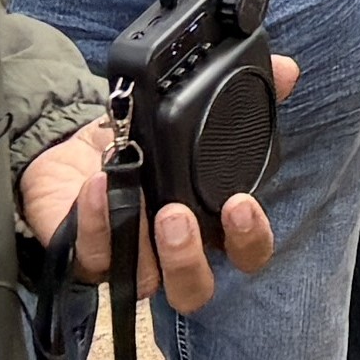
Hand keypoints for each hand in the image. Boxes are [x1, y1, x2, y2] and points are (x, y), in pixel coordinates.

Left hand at [22, 55, 299, 312]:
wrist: (72, 160)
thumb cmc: (135, 148)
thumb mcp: (184, 115)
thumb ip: (242, 94)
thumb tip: (287, 71)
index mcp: (208, 224)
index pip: (244, 251)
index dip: (250, 237)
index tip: (240, 203)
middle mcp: (171, 253)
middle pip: (195, 289)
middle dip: (190, 260)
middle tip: (177, 216)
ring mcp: (127, 261)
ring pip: (144, 283)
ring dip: (141, 243)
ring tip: (137, 197)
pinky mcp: (86, 257)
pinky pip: (92, 254)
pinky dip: (97, 220)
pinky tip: (98, 185)